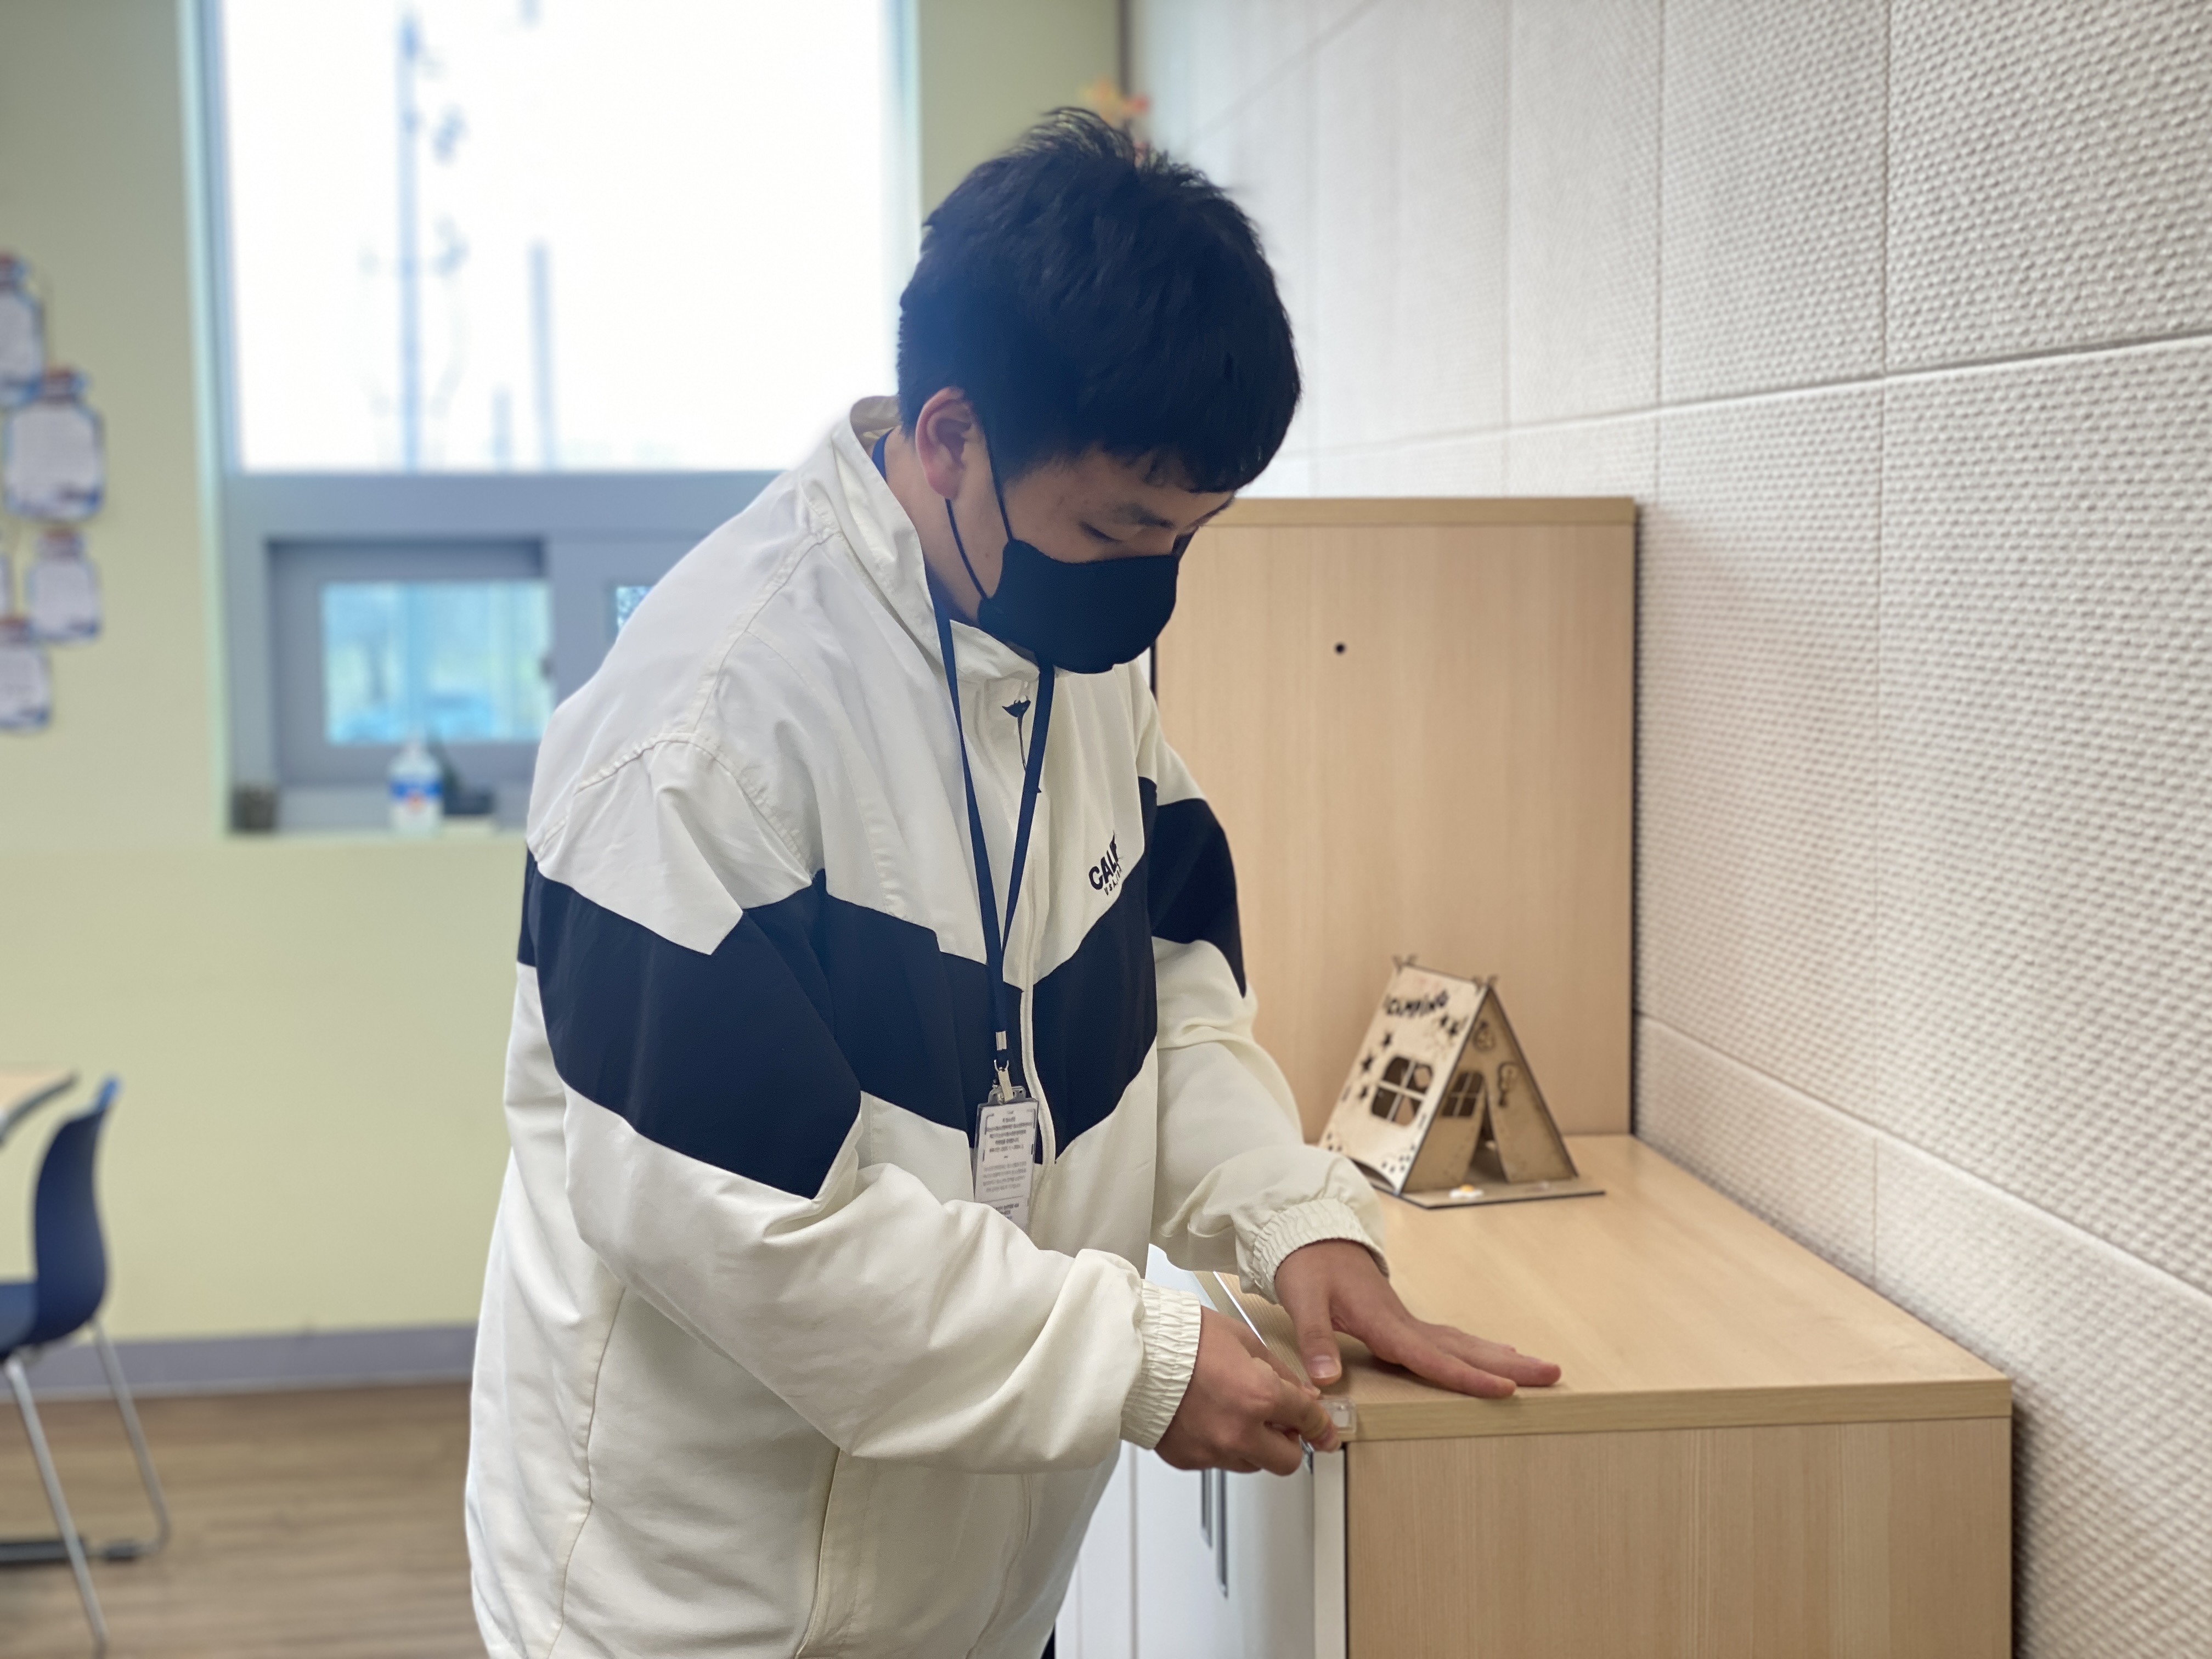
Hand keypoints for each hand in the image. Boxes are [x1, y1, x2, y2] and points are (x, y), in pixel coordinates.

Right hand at [1156, 1306, 1337, 1474]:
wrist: (1134, 1352)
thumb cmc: (1181, 1338)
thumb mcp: (1243, 1340)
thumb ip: (1279, 1372)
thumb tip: (1304, 1394)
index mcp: (1258, 1397)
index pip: (1307, 1421)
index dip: (1322, 1425)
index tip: (1325, 1430)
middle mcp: (1239, 1432)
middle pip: (1287, 1461)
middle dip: (1290, 1443)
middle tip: (1282, 1424)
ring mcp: (1212, 1450)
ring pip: (1252, 1463)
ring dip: (1255, 1445)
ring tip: (1236, 1413)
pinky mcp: (1188, 1459)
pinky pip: (1218, 1461)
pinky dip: (1222, 1445)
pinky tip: (1209, 1418)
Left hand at [1274, 1239, 1561, 1398]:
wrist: (1309, 1234)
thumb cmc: (1308, 1266)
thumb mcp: (1302, 1300)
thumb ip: (1315, 1341)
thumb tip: (1325, 1380)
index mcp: (1383, 1321)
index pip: (1431, 1357)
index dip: (1467, 1376)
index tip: (1504, 1389)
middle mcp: (1403, 1322)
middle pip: (1463, 1348)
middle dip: (1509, 1365)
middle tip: (1552, 1374)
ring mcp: (1406, 1321)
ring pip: (1461, 1343)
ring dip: (1500, 1358)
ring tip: (1538, 1369)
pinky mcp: (1401, 1322)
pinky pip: (1447, 1340)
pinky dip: (1475, 1351)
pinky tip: (1495, 1357)